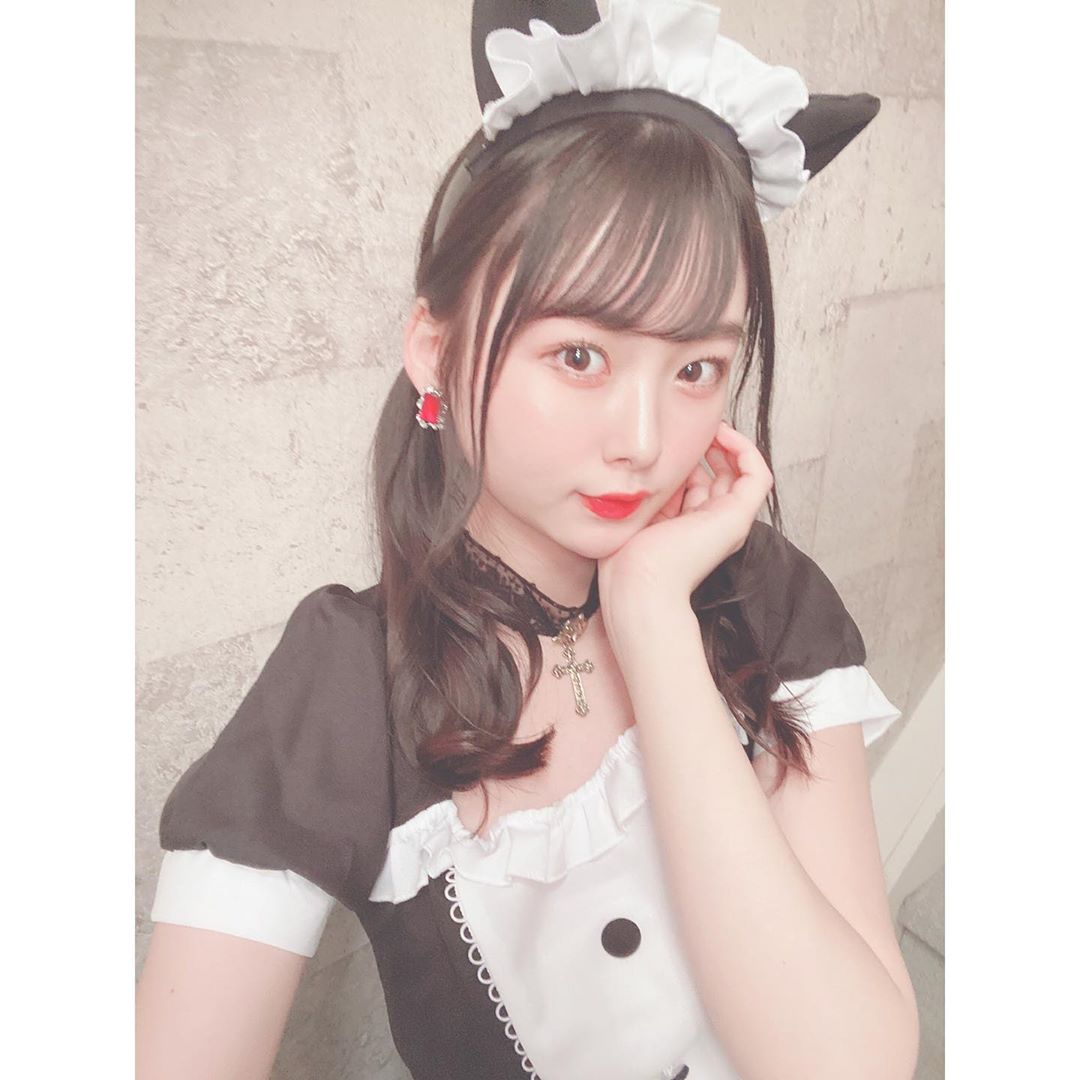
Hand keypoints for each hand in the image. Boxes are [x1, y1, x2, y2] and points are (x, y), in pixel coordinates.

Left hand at [597, 420, 772, 635]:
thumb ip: (649, 493)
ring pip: (742, 472)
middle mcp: (712, 525)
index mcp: (688, 528)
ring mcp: (727, 521)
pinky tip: (721, 434)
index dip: (688, 458)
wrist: (638, 585)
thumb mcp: (637, 515)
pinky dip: (746, 449)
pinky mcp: (738, 517)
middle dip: (708, 446)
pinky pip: (757, 474)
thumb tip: (650, 465)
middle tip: (691, 427)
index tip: (672, 439)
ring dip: (727, 442)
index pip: (698, 483)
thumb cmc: (627, 561)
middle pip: (720, 475)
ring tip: (707, 425)